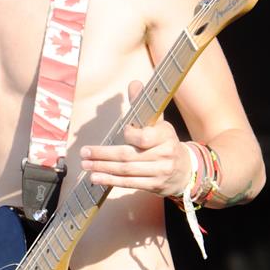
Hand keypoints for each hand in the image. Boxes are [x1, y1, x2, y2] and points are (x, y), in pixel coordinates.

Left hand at [80, 81, 191, 196]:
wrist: (185, 169)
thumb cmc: (164, 142)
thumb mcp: (158, 122)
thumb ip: (143, 104)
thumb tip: (134, 83)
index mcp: (166, 135)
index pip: (144, 137)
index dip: (130, 135)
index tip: (122, 132)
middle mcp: (164, 154)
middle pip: (129, 155)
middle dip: (103, 154)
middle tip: (84, 152)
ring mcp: (160, 172)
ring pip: (126, 170)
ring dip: (103, 168)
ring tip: (86, 165)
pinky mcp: (155, 186)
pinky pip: (129, 183)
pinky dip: (111, 180)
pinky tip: (96, 178)